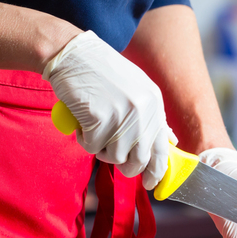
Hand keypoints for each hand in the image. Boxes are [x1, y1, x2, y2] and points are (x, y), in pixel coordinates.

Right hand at [43, 30, 174, 189]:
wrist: (72, 53)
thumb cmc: (100, 74)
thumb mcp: (135, 90)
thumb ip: (149, 116)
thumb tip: (164, 144)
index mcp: (155, 103)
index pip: (162, 148)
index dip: (155, 171)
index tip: (149, 183)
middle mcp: (144, 110)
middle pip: (138, 159)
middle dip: (124, 165)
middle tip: (109, 154)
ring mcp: (123, 114)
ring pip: (113, 156)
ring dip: (100, 147)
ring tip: (93, 126)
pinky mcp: (100, 117)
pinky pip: (91, 146)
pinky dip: (83, 138)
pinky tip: (82, 119)